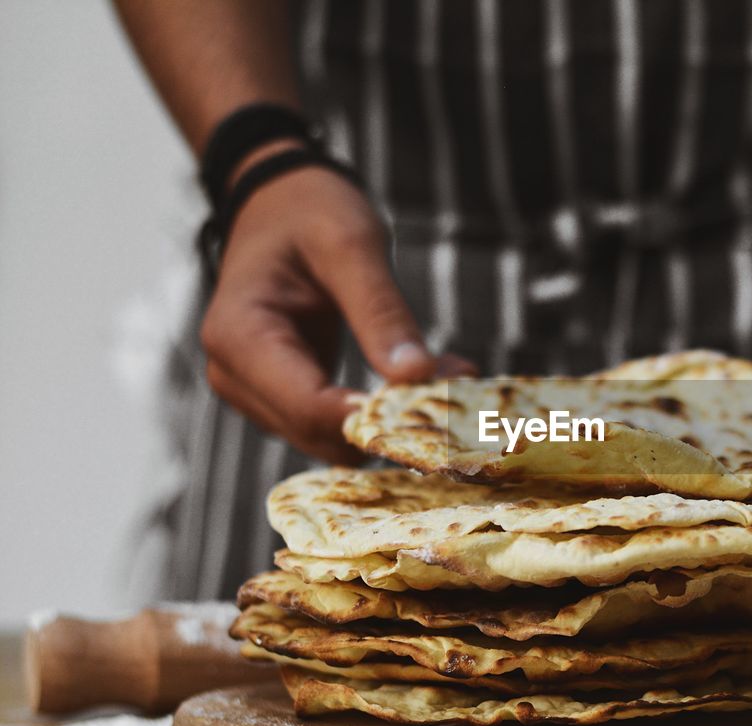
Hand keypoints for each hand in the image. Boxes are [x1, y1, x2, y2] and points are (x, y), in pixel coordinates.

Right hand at [201, 166, 474, 461]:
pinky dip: (377, 412)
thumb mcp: (351, 246)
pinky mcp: (279, 397)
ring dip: (387, 420)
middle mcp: (233, 375)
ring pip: (328, 439)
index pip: (309, 408)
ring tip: (447, 374)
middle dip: (388, 419)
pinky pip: (331, 425)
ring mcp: (253, 392)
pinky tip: (421, 381)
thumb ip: (381, 312)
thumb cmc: (311, 212)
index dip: (374, 419)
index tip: (441, 404)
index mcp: (239, 336)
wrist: (279, 202)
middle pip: (319, 433)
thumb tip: (417, 377)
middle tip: (460, 380)